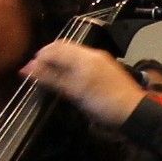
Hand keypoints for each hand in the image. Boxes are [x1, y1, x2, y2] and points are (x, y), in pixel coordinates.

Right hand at [21, 41, 145, 130]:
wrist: (134, 113)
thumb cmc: (103, 103)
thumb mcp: (74, 92)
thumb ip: (51, 78)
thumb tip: (27, 68)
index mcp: (83, 56)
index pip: (55, 48)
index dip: (39, 57)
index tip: (27, 71)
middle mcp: (91, 53)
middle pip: (63, 48)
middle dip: (48, 57)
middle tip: (37, 73)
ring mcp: (100, 60)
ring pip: (73, 54)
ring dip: (58, 61)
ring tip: (49, 76)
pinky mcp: (105, 68)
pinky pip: (81, 60)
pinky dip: (70, 66)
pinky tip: (67, 78)